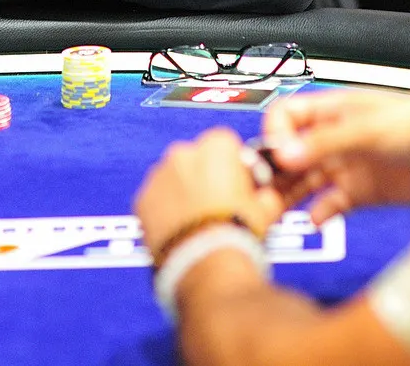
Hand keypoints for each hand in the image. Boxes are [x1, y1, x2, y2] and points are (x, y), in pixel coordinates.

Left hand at [135, 127, 282, 255]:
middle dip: (205, 177)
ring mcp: (158, 175)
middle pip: (196, 159)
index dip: (233, 167)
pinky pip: (155, 199)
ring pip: (173, 178)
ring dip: (183, 192)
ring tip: (198, 223)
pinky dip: (164, 210)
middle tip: (218, 207)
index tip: (238, 187)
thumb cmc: (238, 234)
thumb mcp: (267, 209)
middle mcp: (182, 152)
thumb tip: (264, 196)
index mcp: (216, 146)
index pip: (226, 145)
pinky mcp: (141, 200)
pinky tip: (180, 231)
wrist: (207, 264)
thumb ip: (264, 192)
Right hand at [258, 89, 409, 223]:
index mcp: (333, 110)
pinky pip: (332, 204)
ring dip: (288, 195)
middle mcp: (335, 137)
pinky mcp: (362, 192)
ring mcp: (348, 165)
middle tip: (258, 195)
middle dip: (273, 172)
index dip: (277, 135)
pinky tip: (313, 221)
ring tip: (272, 215)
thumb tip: (283, 156)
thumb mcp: (367, 128)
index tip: (277, 157)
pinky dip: (320, 212)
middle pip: (292, 153)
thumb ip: (324, 142)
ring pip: (306, 181)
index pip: (287, 116)